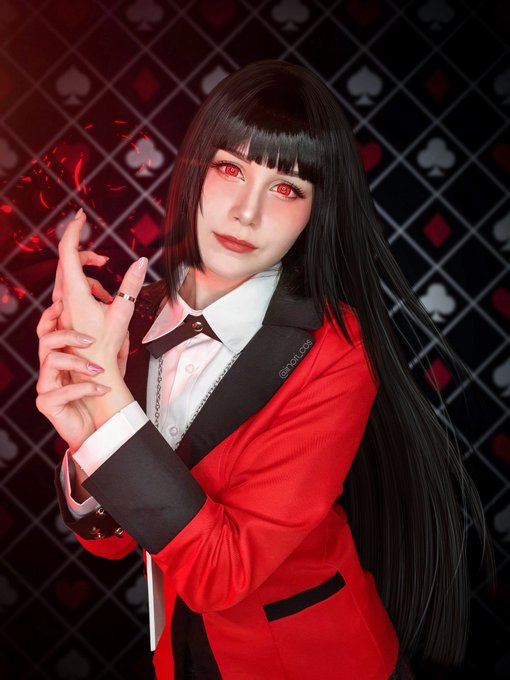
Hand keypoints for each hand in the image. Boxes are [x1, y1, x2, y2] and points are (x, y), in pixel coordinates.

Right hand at [36, 299, 111, 450]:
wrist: (99, 428)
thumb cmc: (100, 398)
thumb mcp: (112, 369)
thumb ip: (116, 348)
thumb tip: (125, 329)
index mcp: (61, 357)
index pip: (49, 330)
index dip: (52, 315)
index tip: (64, 304)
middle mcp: (50, 369)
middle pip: (45, 340)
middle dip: (67, 335)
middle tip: (90, 340)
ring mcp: (47, 386)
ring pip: (50, 361)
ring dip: (77, 362)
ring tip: (98, 370)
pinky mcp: (47, 403)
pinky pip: (61, 391)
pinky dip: (85, 389)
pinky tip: (101, 389)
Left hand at [56, 209, 146, 369]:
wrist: (93, 368)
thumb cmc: (105, 346)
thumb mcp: (122, 312)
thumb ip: (131, 284)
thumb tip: (142, 262)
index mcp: (75, 294)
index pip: (68, 252)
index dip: (74, 230)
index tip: (81, 217)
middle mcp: (65, 297)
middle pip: (68, 261)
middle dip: (86, 254)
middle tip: (103, 259)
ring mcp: (63, 305)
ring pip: (69, 276)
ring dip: (88, 275)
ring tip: (106, 291)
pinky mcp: (65, 312)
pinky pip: (72, 289)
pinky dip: (87, 288)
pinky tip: (101, 302)